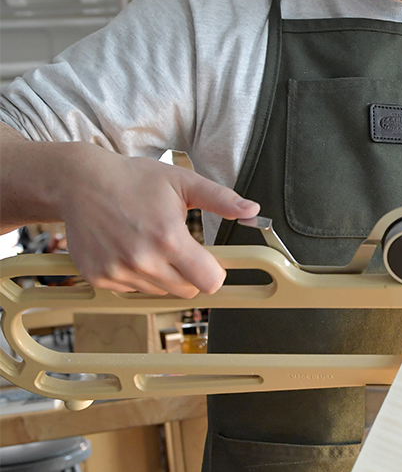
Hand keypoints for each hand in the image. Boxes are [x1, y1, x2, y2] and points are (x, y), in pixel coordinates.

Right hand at [56, 145, 257, 296]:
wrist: (80, 182)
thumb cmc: (132, 179)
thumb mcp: (182, 181)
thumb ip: (220, 199)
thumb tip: (252, 210)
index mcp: (168, 238)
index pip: (209, 282)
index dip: (214, 272)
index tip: (208, 260)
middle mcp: (143, 260)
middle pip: (187, 291)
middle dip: (189, 274)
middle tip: (176, 247)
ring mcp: (118, 271)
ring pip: (159, 292)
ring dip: (161, 275)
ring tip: (148, 243)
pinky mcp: (99, 277)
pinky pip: (131, 290)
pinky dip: (134, 276)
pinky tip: (127, 249)